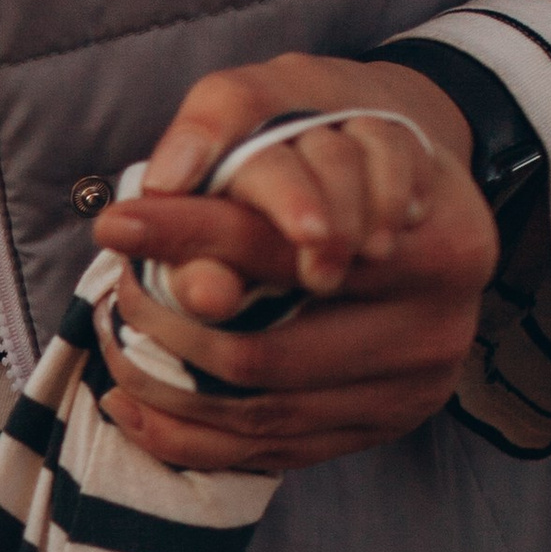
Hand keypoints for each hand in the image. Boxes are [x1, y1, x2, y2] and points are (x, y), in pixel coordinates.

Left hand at [90, 54, 498, 474]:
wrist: (417, 200)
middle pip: (262, 353)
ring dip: (166, 390)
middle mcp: (435, 331)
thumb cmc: (343, 140)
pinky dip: (186, 436)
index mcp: (437, 246)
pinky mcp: (379, 432)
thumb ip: (231, 123)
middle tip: (113, 293)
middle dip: (167, 331)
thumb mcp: (299, 98)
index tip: (116, 225)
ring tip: (113, 347)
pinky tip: (132, 404)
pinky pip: (266, 453)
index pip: (282, 253)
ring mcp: (409, 393)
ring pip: (257, 414)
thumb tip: (161, 181)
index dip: (190, 238)